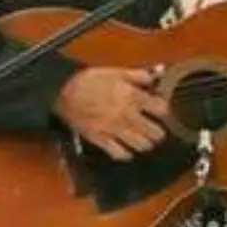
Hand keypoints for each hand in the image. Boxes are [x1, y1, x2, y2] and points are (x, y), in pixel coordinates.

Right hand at [53, 67, 169, 160]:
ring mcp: (115, 130)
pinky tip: (126, 148)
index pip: (162, 109)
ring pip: (142, 146)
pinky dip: (126, 153)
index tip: (159, 110)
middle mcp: (127, 115)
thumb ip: (139, 75)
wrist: (62, 91)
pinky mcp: (101, 140)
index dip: (163, 110)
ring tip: (141, 138)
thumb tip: (157, 74)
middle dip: (158, 131)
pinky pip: (121, 154)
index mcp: (132, 96)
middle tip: (153, 128)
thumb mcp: (116, 72)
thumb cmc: (89, 80)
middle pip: (156, 133)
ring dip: (145, 143)